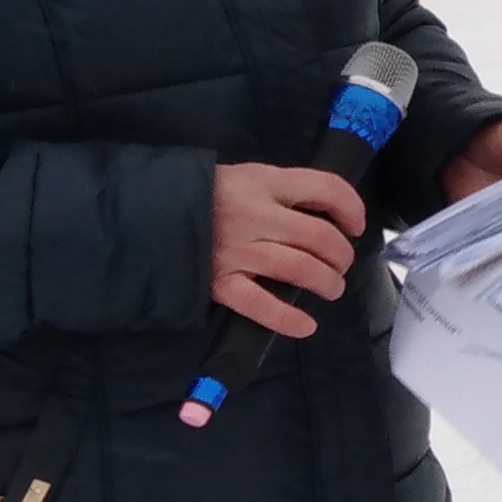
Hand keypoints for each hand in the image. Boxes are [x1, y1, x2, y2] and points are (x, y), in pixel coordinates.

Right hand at [210, 160, 365, 339]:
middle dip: (341, 255)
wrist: (145, 212)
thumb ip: (279, 191)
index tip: (356, 224)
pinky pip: (261, 305)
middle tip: (341, 264)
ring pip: (300, 268)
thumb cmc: (202, 195)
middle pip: (319, 237)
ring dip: (326, 282)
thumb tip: (324, 212)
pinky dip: (288, 319)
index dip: (351, 207)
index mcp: (263, 182)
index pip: (325, 188)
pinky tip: (306, 325)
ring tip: (330, 288)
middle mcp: (255, 215)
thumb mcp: (244, 176)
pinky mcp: (219, 282)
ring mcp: (237, 251)